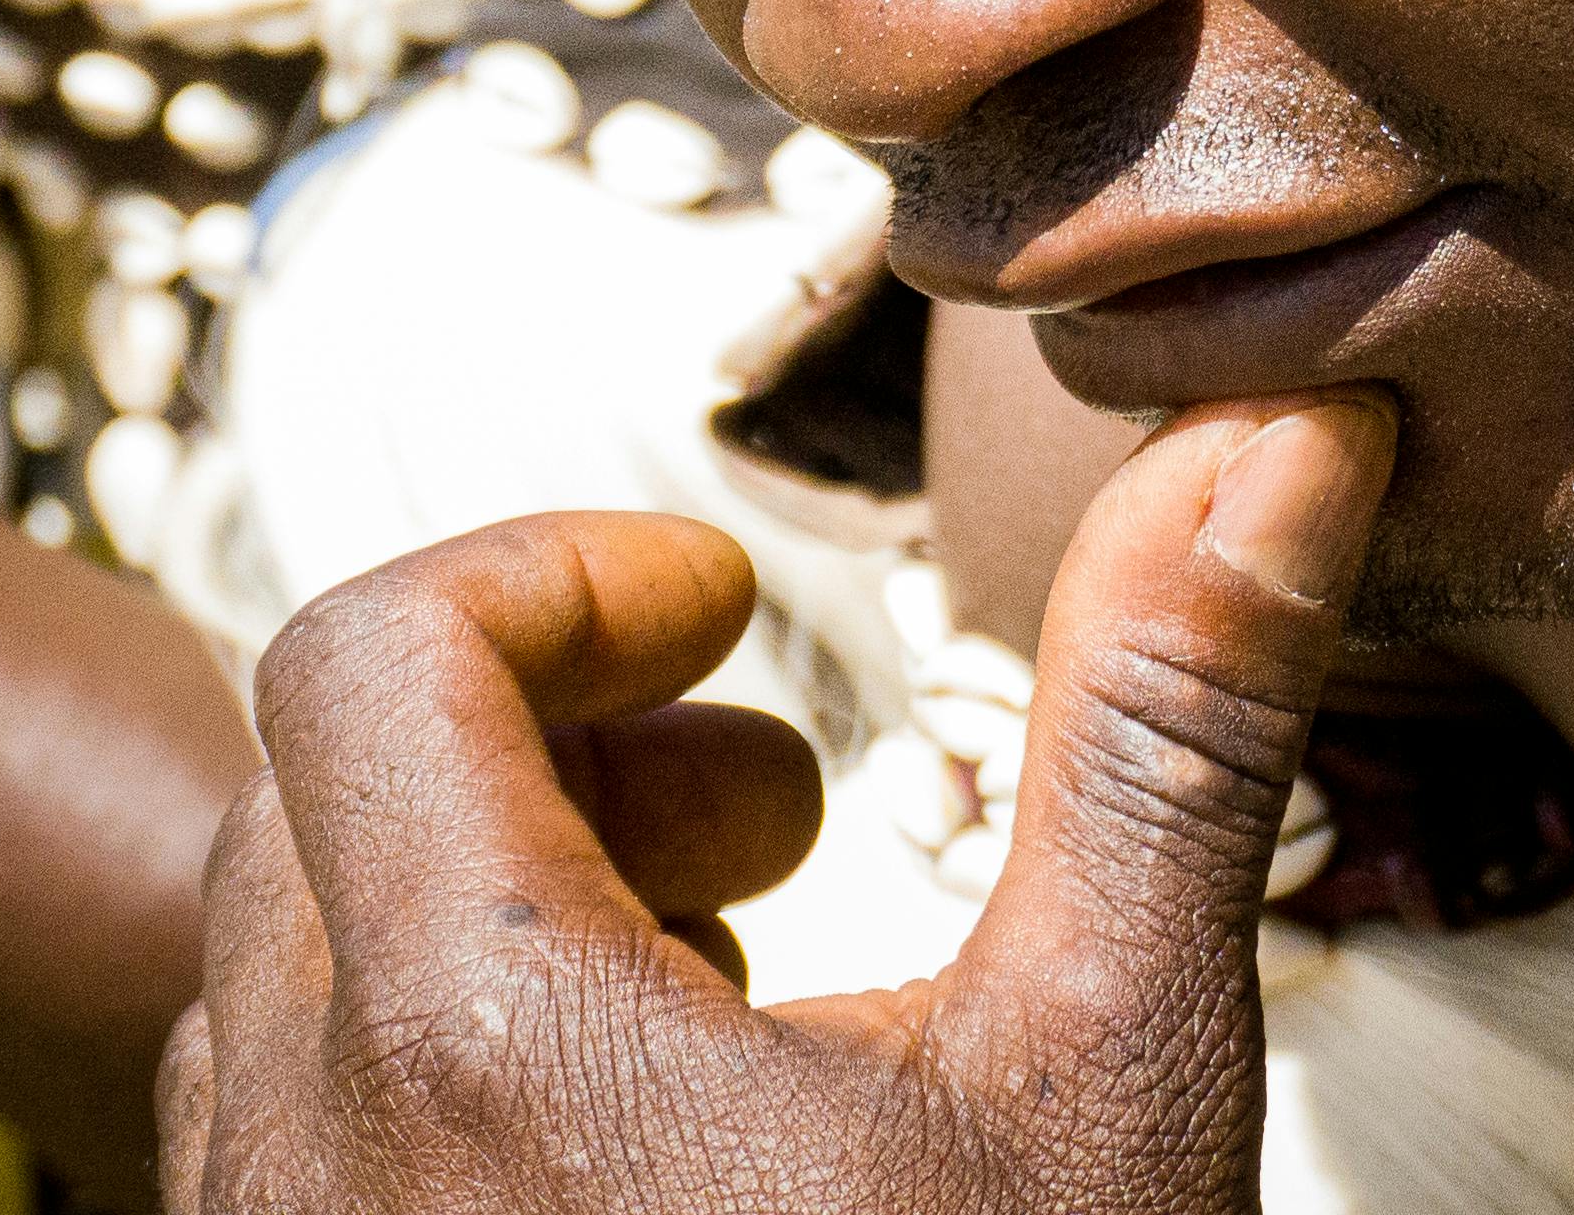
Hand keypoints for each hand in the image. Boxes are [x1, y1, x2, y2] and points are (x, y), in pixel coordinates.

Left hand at [169, 398, 1397, 1214]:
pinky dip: (439, 1074)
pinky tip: (657, 1162)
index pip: (371, 646)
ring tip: (730, 976)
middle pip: (323, 788)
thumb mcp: (1111, 1074)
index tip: (734, 615)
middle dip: (554, 734)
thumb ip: (1171, 727)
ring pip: (292, 975)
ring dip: (490, 901)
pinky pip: (291, 1149)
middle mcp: (310, 1159)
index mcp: (474, 1038)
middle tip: (768, 804)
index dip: (564, 575)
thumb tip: (1283, 432)